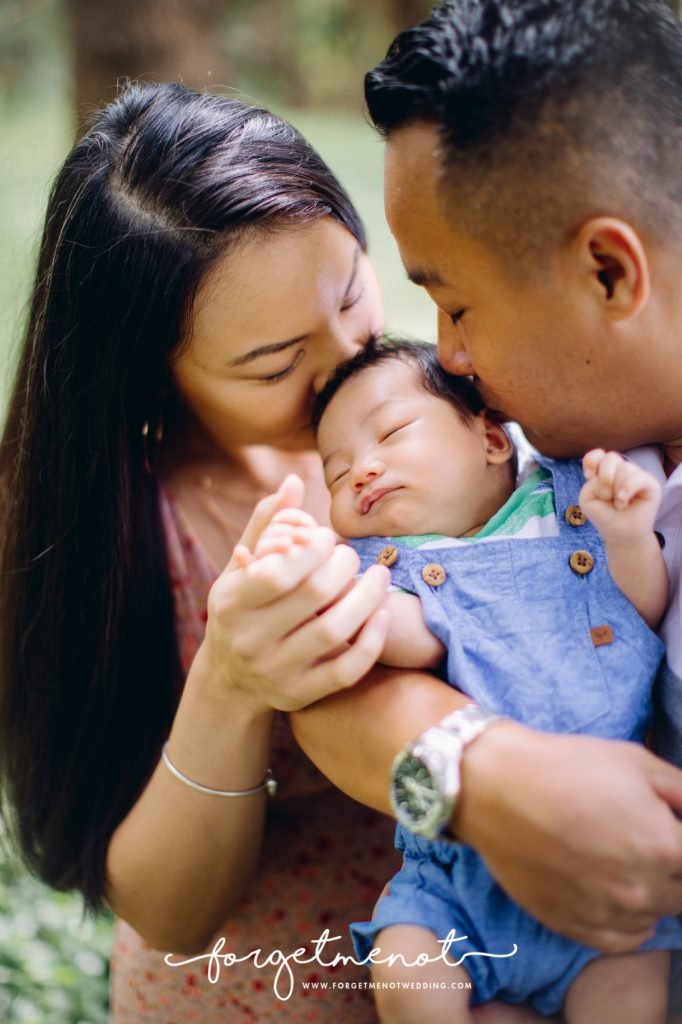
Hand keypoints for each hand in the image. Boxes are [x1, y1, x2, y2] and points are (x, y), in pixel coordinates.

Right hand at [202, 474, 389, 712]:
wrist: (229, 682)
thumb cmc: (241, 611)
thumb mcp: (240, 571)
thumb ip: (266, 526)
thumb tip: (293, 480)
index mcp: (231, 602)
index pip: (279, 569)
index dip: (312, 547)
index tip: (325, 537)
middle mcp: (249, 639)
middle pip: (314, 594)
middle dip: (344, 565)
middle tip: (351, 554)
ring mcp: (275, 671)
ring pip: (334, 630)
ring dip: (367, 597)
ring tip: (380, 575)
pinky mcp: (300, 694)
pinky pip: (346, 671)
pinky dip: (371, 642)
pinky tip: (382, 616)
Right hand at [458, 722, 681, 953]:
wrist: (495, 785)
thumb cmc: (566, 765)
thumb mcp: (636, 761)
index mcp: (664, 846)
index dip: (679, 836)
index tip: (660, 824)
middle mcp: (640, 889)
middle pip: (681, 892)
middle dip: (671, 865)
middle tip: (641, 836)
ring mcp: (606, 912)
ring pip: (653, 916)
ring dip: (649, 892)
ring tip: (619, 857)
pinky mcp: (573, 925)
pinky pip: (621, 939)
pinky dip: (627, 920)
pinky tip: (612, 889)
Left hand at [579, 448, 661, 544]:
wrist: (620, 534)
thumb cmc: (604, 515)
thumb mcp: (588, 499)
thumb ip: (592, 483)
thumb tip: (613, 476)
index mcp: (604, 470)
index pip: (597, 455)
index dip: (591, 461)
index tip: (588, 476)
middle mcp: (621, 470)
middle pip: (611, 458)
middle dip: (604, 480)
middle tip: (605, 497)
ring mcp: (636, 475)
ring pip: (624, 469)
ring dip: (616, 490)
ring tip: (618, 505)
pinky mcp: (650, 483)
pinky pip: (639, 478)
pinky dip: (627, 489)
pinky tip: (622, 502)